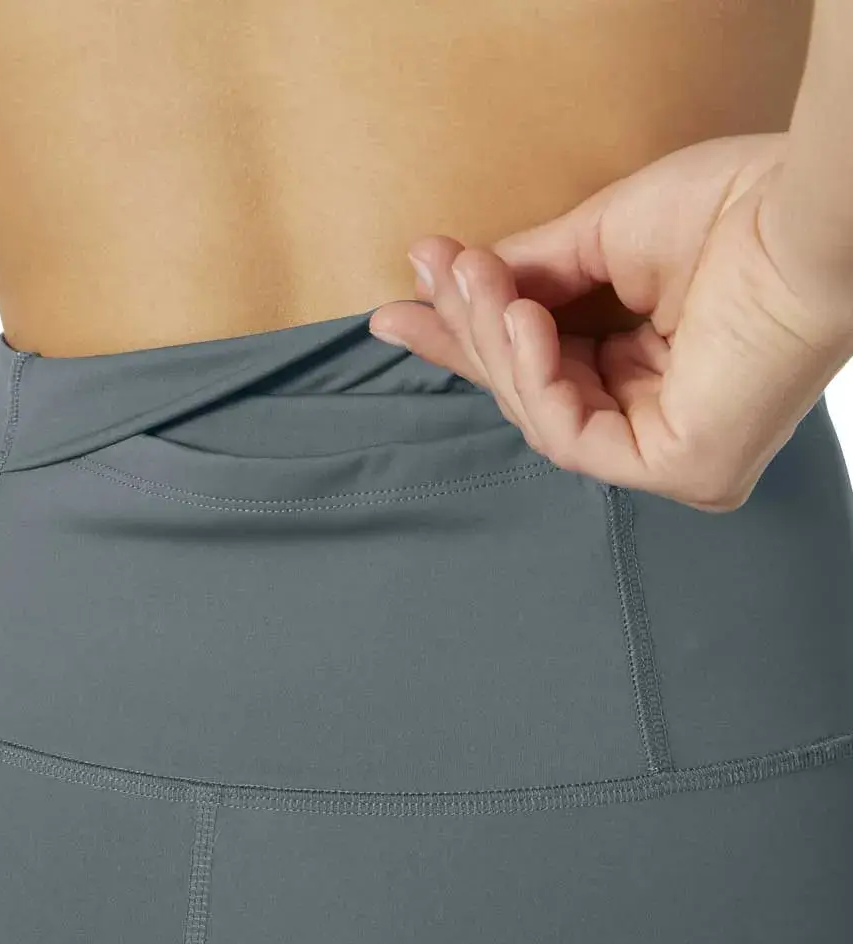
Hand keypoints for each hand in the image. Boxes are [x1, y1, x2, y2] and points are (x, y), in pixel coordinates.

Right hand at [368, 133, 852, 511]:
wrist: (803, 213)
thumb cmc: (732, 212)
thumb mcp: (600, 241)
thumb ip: (528, 276)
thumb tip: (450, 278)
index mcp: (654, 367)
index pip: (543, 364)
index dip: (470, 336)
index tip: (402, 305)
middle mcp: (661, 417)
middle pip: (532, 392)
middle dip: (470, 334)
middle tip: (428, 273)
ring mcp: (671, 451)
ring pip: (542, 417)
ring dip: (496, 344)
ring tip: (475, 280)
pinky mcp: (679, 468)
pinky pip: (573, 439)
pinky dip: (535, 377)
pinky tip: (525, 322)